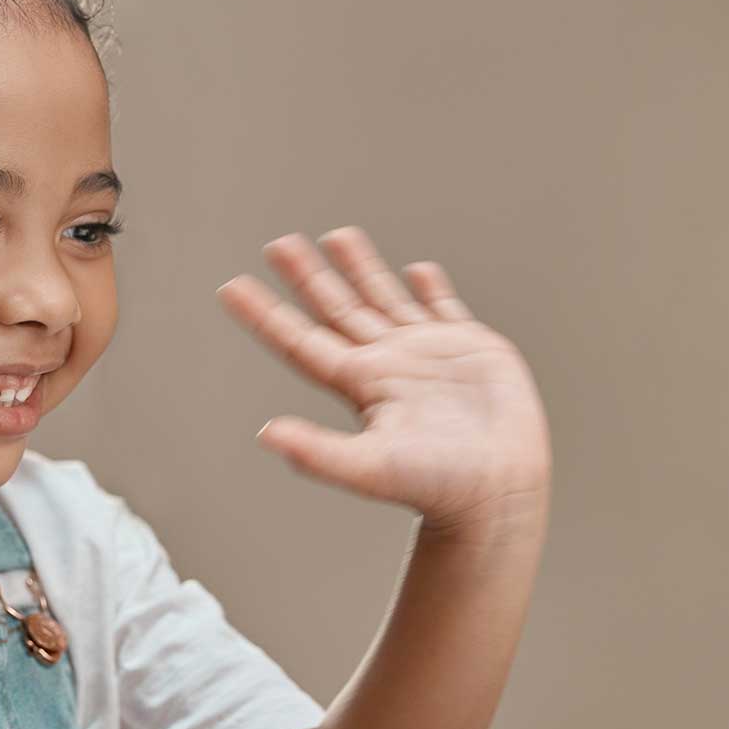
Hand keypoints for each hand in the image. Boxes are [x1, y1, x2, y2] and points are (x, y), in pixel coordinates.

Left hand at [217, 226, 551, 539]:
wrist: (497, 492)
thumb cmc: (435, 486)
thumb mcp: (368, 467)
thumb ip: (317, 451)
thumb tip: (265, 434)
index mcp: (359, 383)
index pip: (300, 341)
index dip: (265, 314)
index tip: (231, 288)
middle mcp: (387, 363)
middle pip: (336, 309)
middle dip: (307, 276)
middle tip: (279, 244)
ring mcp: (427, 353)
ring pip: (384, 298)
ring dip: (360, 268)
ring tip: (337, 236)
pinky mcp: (471, 349)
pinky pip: (444, 308)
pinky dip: (430, 287)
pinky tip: (418, 269)